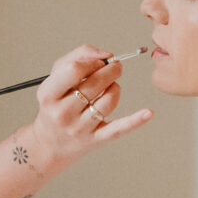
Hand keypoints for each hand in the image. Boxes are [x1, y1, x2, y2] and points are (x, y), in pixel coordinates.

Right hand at [30, 43, 151, 170]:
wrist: (51, 143)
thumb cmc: (56, 104)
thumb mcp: (56, 78)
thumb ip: (78, 57)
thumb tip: (105, 55)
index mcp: (48, 94)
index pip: (74, 70)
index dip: (92, 62)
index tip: (100, 61)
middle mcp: (62, 113)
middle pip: (94, 84)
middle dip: (111, 70)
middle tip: (116, 67)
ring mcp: (80, 128)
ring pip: (108, 101)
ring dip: (115, 88)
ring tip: (112, 86)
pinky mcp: (97, 139)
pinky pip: (118, 128)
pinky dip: (135, 120)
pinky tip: (148, 113)